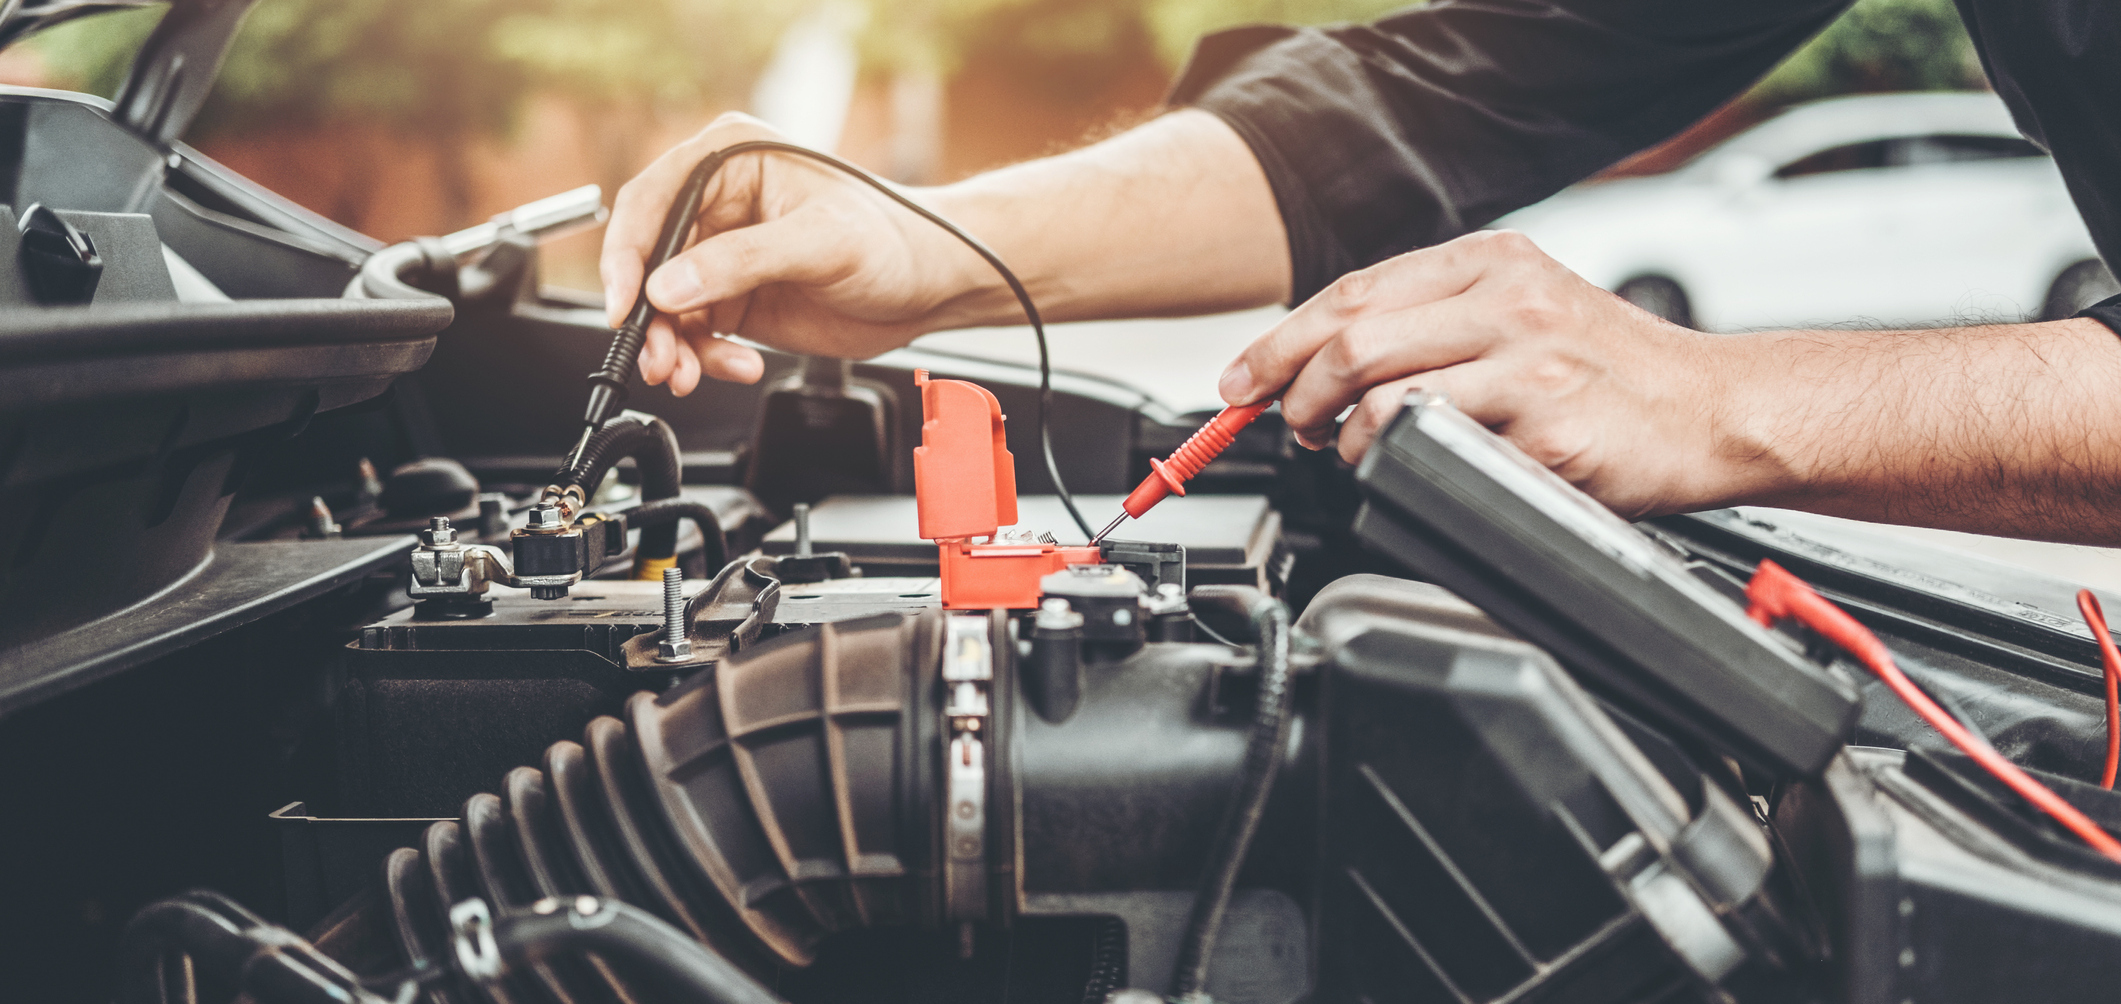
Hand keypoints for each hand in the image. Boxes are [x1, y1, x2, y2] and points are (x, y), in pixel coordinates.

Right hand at [599, 113, 991, 393]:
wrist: (932, 284)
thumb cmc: (895, 239)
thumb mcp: (821, 242)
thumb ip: (742, 260)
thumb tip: (670, 285)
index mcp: (730, 160)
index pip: (652, 201)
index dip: (627, 253)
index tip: (626, 302)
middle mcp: (718, 203)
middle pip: (649, 261)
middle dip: (650, 316)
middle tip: (661, 358)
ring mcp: (723, 254)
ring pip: (665, 305)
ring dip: (672, 346)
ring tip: (689, 373)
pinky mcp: (735, 297)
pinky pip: (695, 332)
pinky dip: (704, 357)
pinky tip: (736, 366)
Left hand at [1216, 230, 1760, 516]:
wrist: (1716, 411)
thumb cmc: (1614, 373)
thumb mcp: (1525, 310)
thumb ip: (1435, 322)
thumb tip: (1323, 360)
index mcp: (1493, 262)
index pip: (1352, 294)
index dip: (1280, 342)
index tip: (1242, 380)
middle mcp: (1508, 301)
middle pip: (1352, 342)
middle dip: (1295, 394)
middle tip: (1292, 427)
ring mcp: (1529, 364)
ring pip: (1382, 397)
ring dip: (1345, 437)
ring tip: (1353, 451)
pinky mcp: (1547, 429)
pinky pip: (1439, 448)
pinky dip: (1404, 465)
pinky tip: (1416, 469)